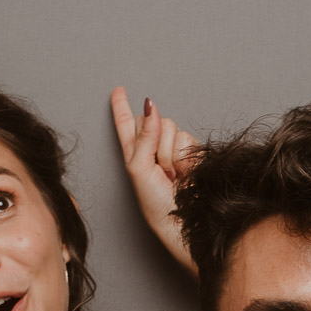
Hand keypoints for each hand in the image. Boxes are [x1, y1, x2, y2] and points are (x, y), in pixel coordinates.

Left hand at [109, 86, 197, 274]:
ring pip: (169, 127)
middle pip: (150, 119)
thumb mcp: (139, 169)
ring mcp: (173, 150)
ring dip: (168, 152)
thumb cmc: (156, 204)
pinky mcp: (193, 152)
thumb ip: (144, 136)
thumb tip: (151, 105)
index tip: (118, 90)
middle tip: (158, 167)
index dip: (121, 107)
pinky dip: (183, 156)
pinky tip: (185, 172)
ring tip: (171, 175)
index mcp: (134, 154)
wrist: (183, 219)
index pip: (126, 125)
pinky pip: (186, 138)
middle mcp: (153, 149)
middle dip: (152, 138)